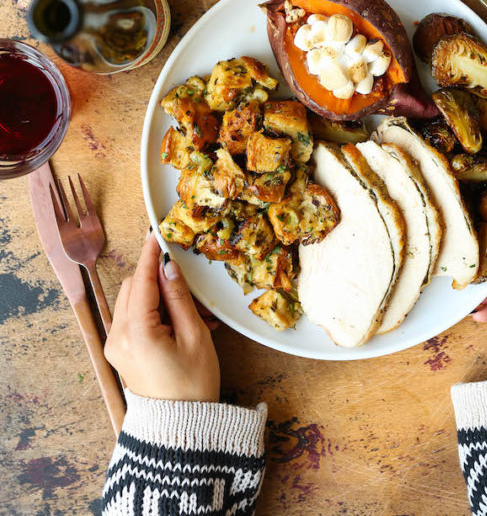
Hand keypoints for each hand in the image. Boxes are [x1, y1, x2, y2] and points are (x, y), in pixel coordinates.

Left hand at [105, 232, 220, 401]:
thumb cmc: (192, 386)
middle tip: (188, 287)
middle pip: (134, 286)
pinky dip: (154, 312)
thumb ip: (179, 297)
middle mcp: (119, 336)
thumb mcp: (194, 336)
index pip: (142, 279)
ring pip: (133, 300)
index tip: (157, 232)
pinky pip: (134, 318)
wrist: (179, 430)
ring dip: (158, 296)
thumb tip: (169, 267)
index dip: (151, 254)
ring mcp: (117, 345)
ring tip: (191, 314)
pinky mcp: (121, 352)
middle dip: (158, 279)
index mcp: (137, 331)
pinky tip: (180, 324)